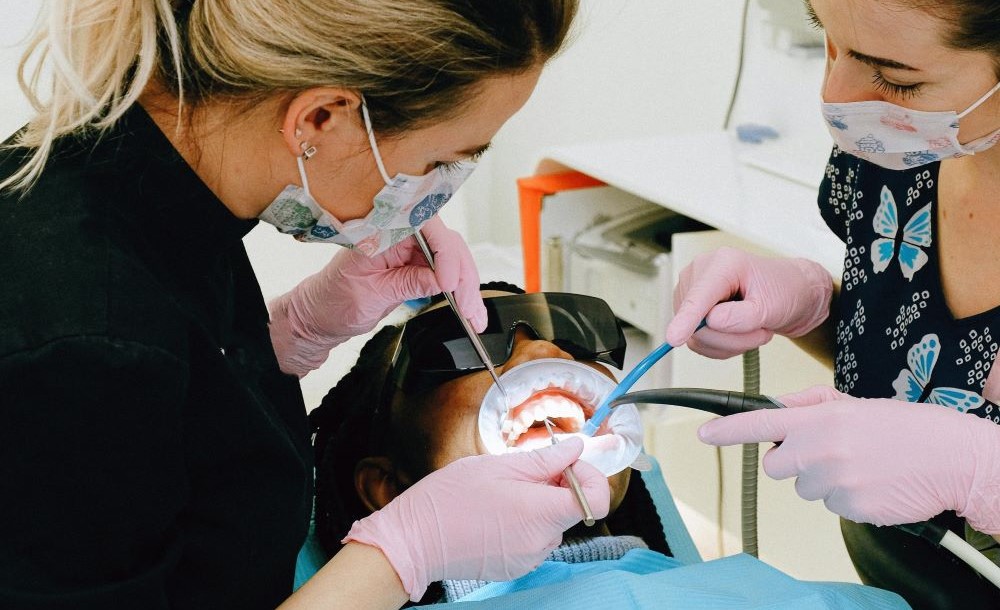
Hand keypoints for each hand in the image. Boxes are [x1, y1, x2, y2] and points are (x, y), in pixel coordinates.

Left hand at [268, 216, 485, 376]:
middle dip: (462, 274)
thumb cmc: (331, 302)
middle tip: (469, 306)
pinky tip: (470, 309)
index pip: (423, 225)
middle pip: (445, 242)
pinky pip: (447, 272)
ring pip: (453, 258)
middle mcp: (399, 233)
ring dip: (467, 286)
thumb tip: (441, 280)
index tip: (447, 282)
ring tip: (475, 315)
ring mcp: (411, 248)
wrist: (320, 317)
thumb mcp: (370, 296)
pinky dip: (461, 291)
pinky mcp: (418, 265)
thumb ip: (407, 284)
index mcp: (379, 229)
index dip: (442, 251)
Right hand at [344, 437, 610, 600]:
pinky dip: (524, 522)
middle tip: (522, 471)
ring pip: (552, 522)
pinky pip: (534, 538)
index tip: (568, 464)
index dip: (589, 477)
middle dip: (556, 485)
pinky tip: (494, 513)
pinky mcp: (516, 566)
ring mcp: (529, 558)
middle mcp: (541, 541)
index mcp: (540, 513)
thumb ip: (544, 459)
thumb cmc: (448, 500)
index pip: (596, 500)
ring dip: (538, 504)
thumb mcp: (497, 465)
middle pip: (572, 508)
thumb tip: (576, 449)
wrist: (414, 541)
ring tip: (500, 493)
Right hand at [665, 247, 831, 358]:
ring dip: (729, 344)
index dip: (687, 318)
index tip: (673, 337)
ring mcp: (692, 291)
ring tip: (753, 330)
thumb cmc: (785, 291)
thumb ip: (742, 316)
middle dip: (730, 338)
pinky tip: (739, 333)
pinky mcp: (690, 310)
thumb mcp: (772, 306)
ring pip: (696, 336)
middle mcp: (700, 273)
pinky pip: (697, 341)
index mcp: (723, 263)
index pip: (699, 296)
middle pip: (698, 322)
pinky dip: (721, 346)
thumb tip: (711, 322)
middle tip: (760, 332)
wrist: (790, 294)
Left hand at [698, 385, 999, 531]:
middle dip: (792, 462)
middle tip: (826, 452)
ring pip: (804, 488)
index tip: (704, 434)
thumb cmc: (900, 427)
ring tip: (859, 465)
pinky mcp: (850, 507)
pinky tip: (870, 482)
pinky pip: (831, 506)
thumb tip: (775, 408)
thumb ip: (808, 405)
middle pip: (774, 467)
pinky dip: (846, 498)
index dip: (727, 430)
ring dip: (823, 480)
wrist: (949, 457)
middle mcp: (820, 450)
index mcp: (817, 419)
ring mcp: (834, 481)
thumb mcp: (851, 404)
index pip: (760, 423)